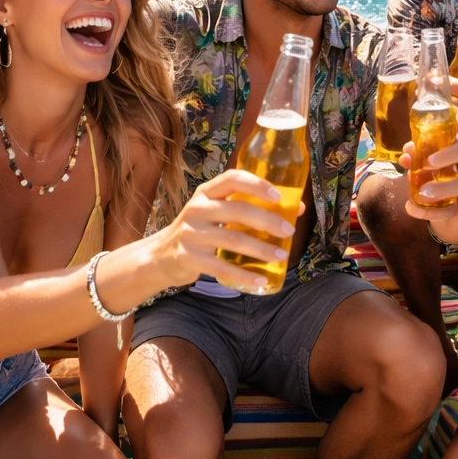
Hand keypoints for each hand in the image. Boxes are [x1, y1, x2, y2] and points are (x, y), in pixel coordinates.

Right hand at [150, 170, 303, 292]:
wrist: (161, 255)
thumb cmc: (200, 230)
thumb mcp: (217, 212)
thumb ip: (249, 208)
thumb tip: (297, 208)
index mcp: (206, 193)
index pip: (232, 179)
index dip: (256, 184)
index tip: (278, 196)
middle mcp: (197, 209)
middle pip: (237, 210)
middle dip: (267, 221)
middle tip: (289, 231)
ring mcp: (191, 234)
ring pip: (232, 240)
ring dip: (261, 249)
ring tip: (281, 256)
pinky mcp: (189, 258)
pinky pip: (221, 268)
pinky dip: (244, 275)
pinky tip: (261, 279)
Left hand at [399, 139, 457, 242]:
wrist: (449, 217)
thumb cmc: (437, 186)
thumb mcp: (422, 172)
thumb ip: (415, 161)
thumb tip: (406, 155)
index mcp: (457, 149)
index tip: (452, 120)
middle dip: (446, 155)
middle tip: (428, 162)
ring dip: (442, 188)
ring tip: (422, 193)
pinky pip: (455, 207)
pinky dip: (431, 211)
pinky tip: (412, 209)